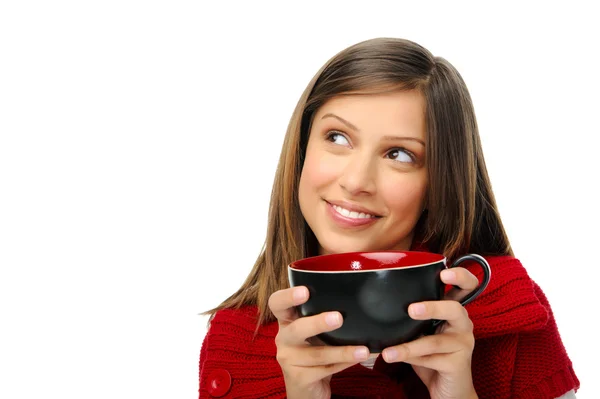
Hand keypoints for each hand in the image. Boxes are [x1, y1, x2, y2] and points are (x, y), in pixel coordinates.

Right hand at [268, 286, 370, 398]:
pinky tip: (358, 359)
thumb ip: (322, 317)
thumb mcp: (313, 333)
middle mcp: (283, 339)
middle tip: (338, 318)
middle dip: (317, 323)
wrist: (306, 389)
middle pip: (296, 329)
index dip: (288, 296)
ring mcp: (288, 360)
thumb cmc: (312, 353)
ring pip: (317, 354)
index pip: (277, 304)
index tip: (305, 291)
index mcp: (286, 321)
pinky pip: (326, 370)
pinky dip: (345, 364)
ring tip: (363, 350)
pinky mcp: (299, 378)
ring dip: (342, 351)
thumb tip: (356, 304)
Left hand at [381, 267, 479, 398]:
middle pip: (455, 309)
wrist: (449, 390)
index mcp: (455, 312)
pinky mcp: (458, 364)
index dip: (460, 277)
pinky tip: (394, 358)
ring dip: (408, 346)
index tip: (443, 272)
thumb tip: (383, 301)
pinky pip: (430, 359)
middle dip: (433, 307)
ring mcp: (463, 344)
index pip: (466, 287)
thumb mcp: (424, 331)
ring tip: (388, 351)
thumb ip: (415, 317)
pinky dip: (410, 358)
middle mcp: (463, 325)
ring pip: (435, 341)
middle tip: (411, 310)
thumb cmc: (433, 355)